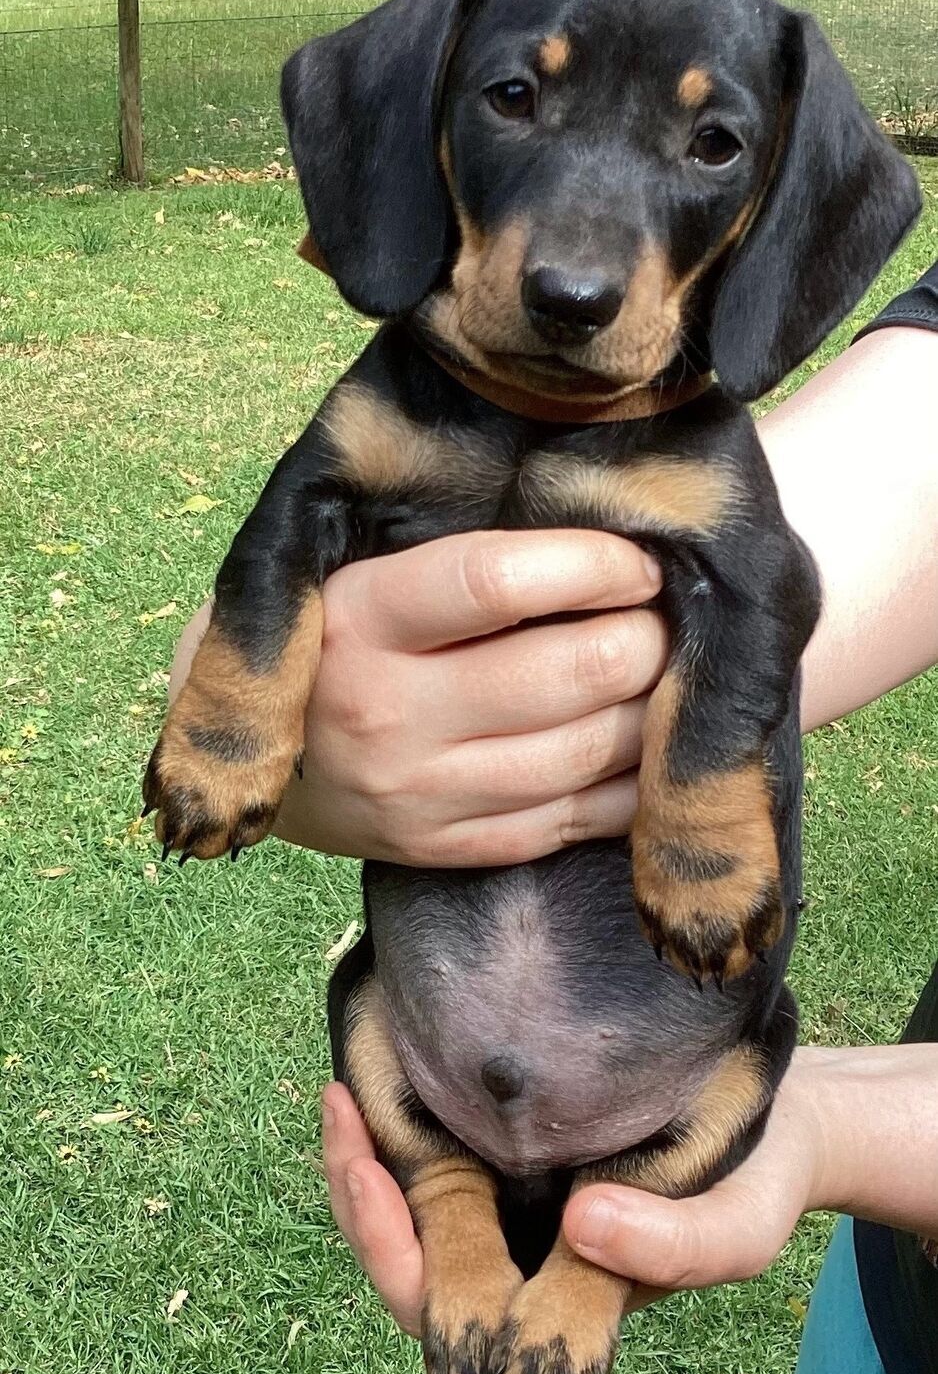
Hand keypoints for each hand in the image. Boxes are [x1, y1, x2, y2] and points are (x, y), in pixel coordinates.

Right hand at [173, 530, 664, 867]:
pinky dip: (633, 783)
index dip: (591, 564)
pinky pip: (573, 821)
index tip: (637, 560)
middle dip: (642, 640)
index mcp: (357, 618)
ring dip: (652, 710)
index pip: (495, 580)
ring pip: (584, 752)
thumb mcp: (349, 567)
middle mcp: (385, 712)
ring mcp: (418, 793)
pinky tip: (651, 746)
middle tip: (666, 618)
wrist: (243, 752)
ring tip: (668, 674)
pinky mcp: (445, 849)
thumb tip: (593, 524)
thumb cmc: (324, 631)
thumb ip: (449, 551)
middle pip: (561, 673)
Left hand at [319, 1051, 826, 1338]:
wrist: (783, 1121)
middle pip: (407, 1259)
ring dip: (365, 1155)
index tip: (370, 1177)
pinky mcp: (511, 1145)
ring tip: (343, 1090)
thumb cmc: (756, 1182)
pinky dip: (401, 1115)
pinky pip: (435, 1149)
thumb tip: (582, 1226)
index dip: (400, 1261)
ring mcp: (510, 1202)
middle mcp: (517, 1258)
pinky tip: (382, 1062)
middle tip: (339, 1105)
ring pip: (409, 1206)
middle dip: (358, 1195)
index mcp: (552, 1302)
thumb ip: (675, 1246)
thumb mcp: (737, 1225)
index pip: (450, 1312)